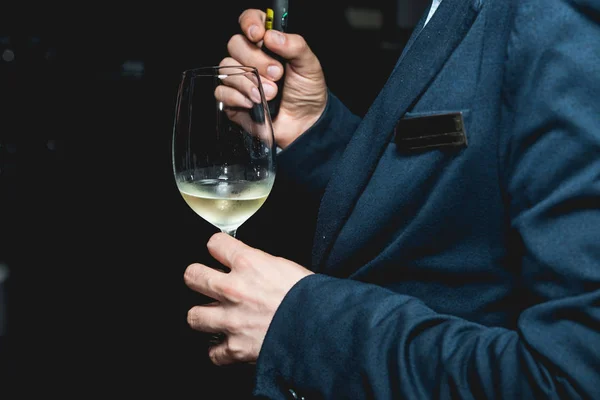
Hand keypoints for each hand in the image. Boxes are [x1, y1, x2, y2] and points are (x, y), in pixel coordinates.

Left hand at [184, 232, 313, 365]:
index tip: (219, 252)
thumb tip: (254, 268)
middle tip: (205, 282)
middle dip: (197, 278)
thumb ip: (262, 265)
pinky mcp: (235, 348)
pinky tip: (229, 346)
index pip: (215, 243)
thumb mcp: (286, 266)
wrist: (321, 326)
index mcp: (248, 263)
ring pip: (194, 316)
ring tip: (214, 317)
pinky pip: (214, 353)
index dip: (217, 248)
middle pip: (192, 276)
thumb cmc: (311, 296)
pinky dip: (221, 352)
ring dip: (204, 316)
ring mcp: (231, 320)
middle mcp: (233, 289)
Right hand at [220, 8, 327, 148]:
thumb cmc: (307, 93)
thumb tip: (271, 35)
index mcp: (267, 45)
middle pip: (235, 45)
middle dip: (256, 60)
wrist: (305, 124)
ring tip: (272, 94)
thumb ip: (295, 46)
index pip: (249, 21)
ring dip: (250, 82)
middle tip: (277, 74)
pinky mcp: (233, 100)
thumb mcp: (309, 66)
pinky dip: (238, 97)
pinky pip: (221, 92)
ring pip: (227, 68)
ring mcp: (240, 79)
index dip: (249, 24)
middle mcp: (250, 58)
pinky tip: (254, 103)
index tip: (258, 35)